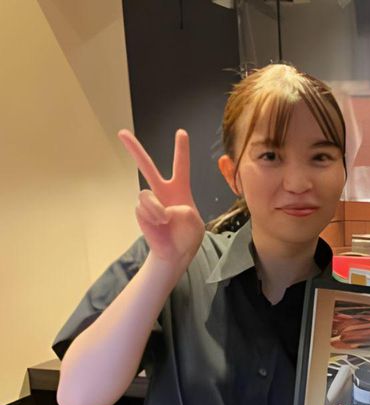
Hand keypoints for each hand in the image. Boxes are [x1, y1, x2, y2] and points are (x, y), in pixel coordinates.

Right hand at [118, 129, 203, 266]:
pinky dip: (154, 218)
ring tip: (165, 220)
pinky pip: (144, 209)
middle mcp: (162, 192)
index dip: (181, 149)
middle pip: (147, 166)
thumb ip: (183, 210)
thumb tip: (163, 209)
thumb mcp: (194, 221)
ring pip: (146, 195)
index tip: (181, 132)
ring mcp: (150, 201)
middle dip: (134, 149)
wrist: (176, 254)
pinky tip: (159, 225)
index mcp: (180, 190)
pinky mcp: (141, 212)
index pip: (181, 166)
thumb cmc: (187, 236)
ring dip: (158, 209)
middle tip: (122, 132)